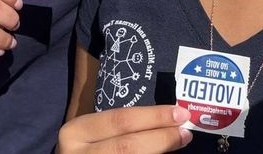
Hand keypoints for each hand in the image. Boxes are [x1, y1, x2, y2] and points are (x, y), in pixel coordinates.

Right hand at [58, 105, 192, 153]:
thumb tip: (169, 121)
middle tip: (186, 132)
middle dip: (161, 137)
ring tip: (180, 144)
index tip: (180, 113)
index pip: (120, 120)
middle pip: (127, 146)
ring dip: (160, 152)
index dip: (153, 117)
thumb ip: (123, 128)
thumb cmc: (89, 147)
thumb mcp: (96, 134)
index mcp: (76, 131)